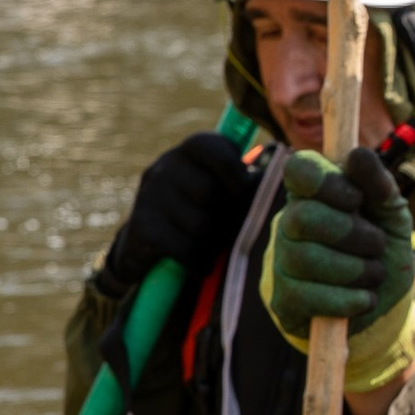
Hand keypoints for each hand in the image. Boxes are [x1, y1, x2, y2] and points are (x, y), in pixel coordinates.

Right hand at [101, 131, 249, 292]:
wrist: (146, 245)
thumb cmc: (200, 211)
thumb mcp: (221, 189)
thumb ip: (245, 183)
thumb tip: (272, 186)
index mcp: (190, 151)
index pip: (215, 150)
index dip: (236, 175)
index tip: (243, 195)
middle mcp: (165, 166)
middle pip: (210, 193)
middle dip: (226, 218)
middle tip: (228, 231)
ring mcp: (149, 195)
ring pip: (199, 225)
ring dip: (213, 244)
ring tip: (213, 247)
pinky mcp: (142, 227)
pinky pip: (184, 248)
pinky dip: (200, 262)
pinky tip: (201, 264)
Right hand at [266, 143, 412, 343]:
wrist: (386, 307)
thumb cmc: (382, 252)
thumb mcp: (391, 215)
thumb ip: (378, 184)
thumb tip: (358, 154)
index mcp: (313, 194)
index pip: (298, 169)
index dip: (327, 181)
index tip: (357, 199)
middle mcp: (288, 224)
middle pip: (302, 217)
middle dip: (352, 233)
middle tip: (377, 245)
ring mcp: (282, 263)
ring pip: (306, 258)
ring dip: (355, 269)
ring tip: (374, 275)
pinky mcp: (283, 302)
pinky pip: (308, 297)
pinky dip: (348, 299)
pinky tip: (364, 299)